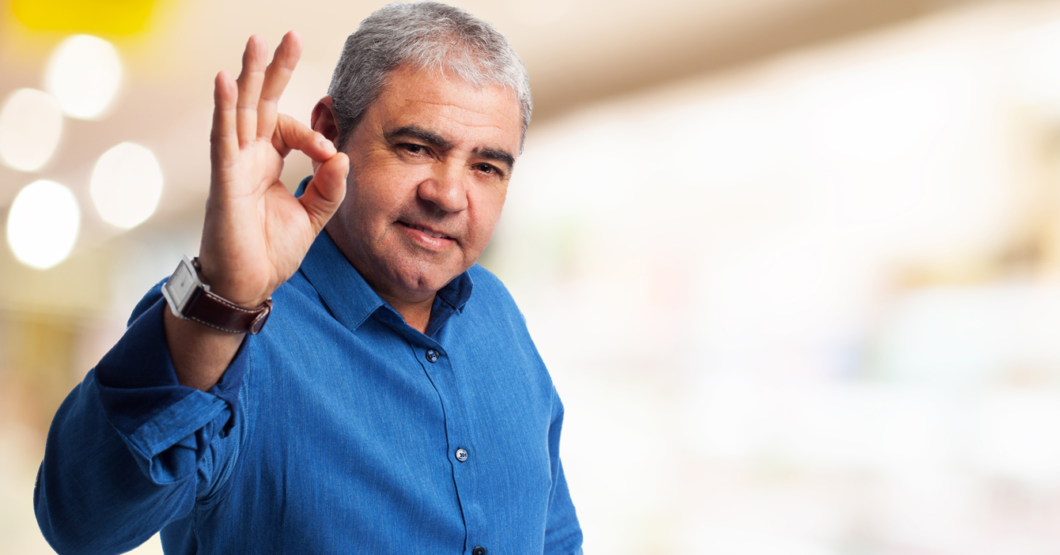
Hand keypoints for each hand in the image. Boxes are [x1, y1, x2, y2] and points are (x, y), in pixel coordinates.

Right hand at [198, 31, 348, 306]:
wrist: (248, 286)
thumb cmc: (271, 251)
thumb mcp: (313, 217)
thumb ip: (329, 187)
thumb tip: (342, 155)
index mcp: (267, 162)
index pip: (288, 128)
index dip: (313, 134)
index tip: (330, 154)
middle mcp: (247, 157)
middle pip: (260, 102)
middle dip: (273, 68)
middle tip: (286, 35)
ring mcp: (233, 165)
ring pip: (240, 110)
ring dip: (248, 75)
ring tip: (256, 41)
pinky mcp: (224, 179)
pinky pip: (223, 137)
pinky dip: (224, 107)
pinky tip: (227, 79)